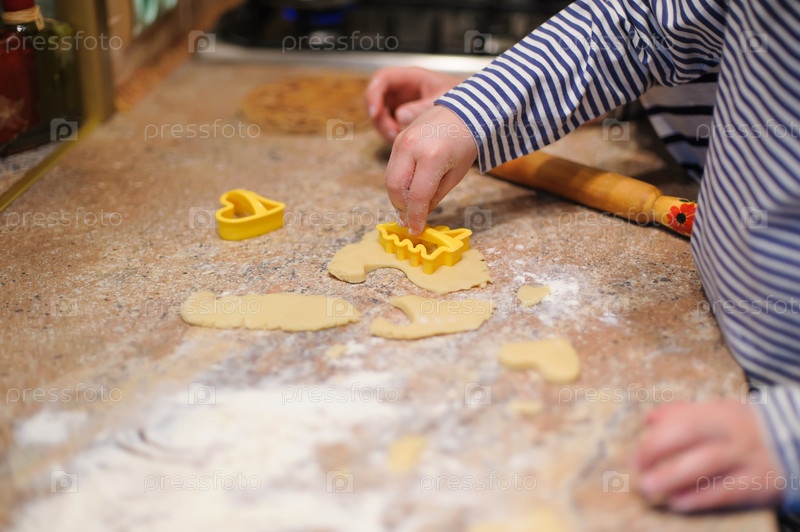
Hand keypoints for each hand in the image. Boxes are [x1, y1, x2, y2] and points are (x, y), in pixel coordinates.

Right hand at [365, 67, 462, 140]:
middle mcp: (403, 88)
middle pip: (376, 98)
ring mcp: (401, 102)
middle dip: (379, 117)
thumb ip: (422, 108)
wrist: (473, 110)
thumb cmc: (462, 100)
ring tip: (398, 138)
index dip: (374, 94)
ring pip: (380, 113)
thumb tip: (401, 116)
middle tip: (392, 132)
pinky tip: (403, 140)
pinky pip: (389, 124)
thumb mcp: (444, 101)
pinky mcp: (403, 117)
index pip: (383, 78)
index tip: (375, 112)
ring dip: (384, 127)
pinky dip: (391, 133)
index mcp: (413, 77)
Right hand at [384, 105, 477, 235]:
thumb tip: (420, 215)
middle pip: (395, 189)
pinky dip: (398, 183)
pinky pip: (392, 168)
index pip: (417, 196)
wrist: (463, 111)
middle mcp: (412, 148)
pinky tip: (409, 190)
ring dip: (398, 197)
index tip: (416, 230)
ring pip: (390, 179)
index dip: (415, 217)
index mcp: (432, 157)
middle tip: (411, 220)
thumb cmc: (465, 143)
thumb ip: (435, 196)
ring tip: (410, 207)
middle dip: (402, 208)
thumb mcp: (455, 174)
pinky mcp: (397, 139)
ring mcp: (401, 141)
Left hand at [635, 400, 784, 511]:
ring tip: (650, 488)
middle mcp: (730, 432)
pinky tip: (679, 502)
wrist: (795, 443)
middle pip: (689, 434)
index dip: (655, 437)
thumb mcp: (717, 415)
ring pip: (706, 463)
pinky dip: (699, 497)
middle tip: (637, 470)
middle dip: (657, 450)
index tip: (636, 456)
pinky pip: (726, 490)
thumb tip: (649, 419)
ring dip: (673, 476)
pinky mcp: (758, 483)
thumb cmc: (742, 430)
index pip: (681, 419)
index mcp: (718, 413)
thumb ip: (683, 415)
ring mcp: (745, 457)